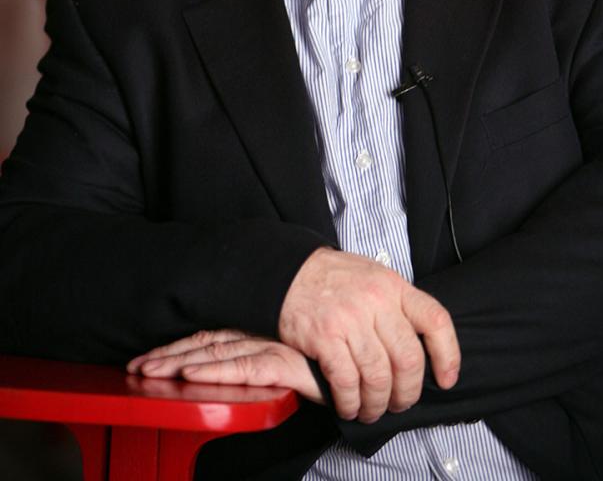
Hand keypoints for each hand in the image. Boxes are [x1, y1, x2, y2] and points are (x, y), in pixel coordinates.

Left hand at [126, 328, 323, 402]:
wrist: (366, 360)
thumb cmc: (330, 357)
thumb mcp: (292, 353)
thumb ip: (267, 352)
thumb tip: (236, 362)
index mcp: (259, 327)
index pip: (211, 334)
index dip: (179, 345)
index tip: (150, 357)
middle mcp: (261, 332)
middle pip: (205, 341)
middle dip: (169, 355)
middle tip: (137, 367)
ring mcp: (271, 345)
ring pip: (216, 352)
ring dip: (181, 362)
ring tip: (151, 372)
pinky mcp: (284, 364)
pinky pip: (242, 367)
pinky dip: (214, 371)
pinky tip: (191, 375)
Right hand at [278, 248, 459, 423]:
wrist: (289, 272)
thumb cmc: (334, 280)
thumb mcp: (375, 277)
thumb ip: (398, 305)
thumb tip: (422, 346)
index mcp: (394, 286)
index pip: (435, 321)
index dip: (447, 356)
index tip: (446, 379)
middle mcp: (376, 301)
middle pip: (408, 360)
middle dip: (407, 393)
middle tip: (399, 403)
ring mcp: (350, 319)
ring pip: (378, 377)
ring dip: (377, 404)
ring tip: (371, 410)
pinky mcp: (325, 337)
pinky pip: (347, 382)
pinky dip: (350, 402)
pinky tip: (348, 406)